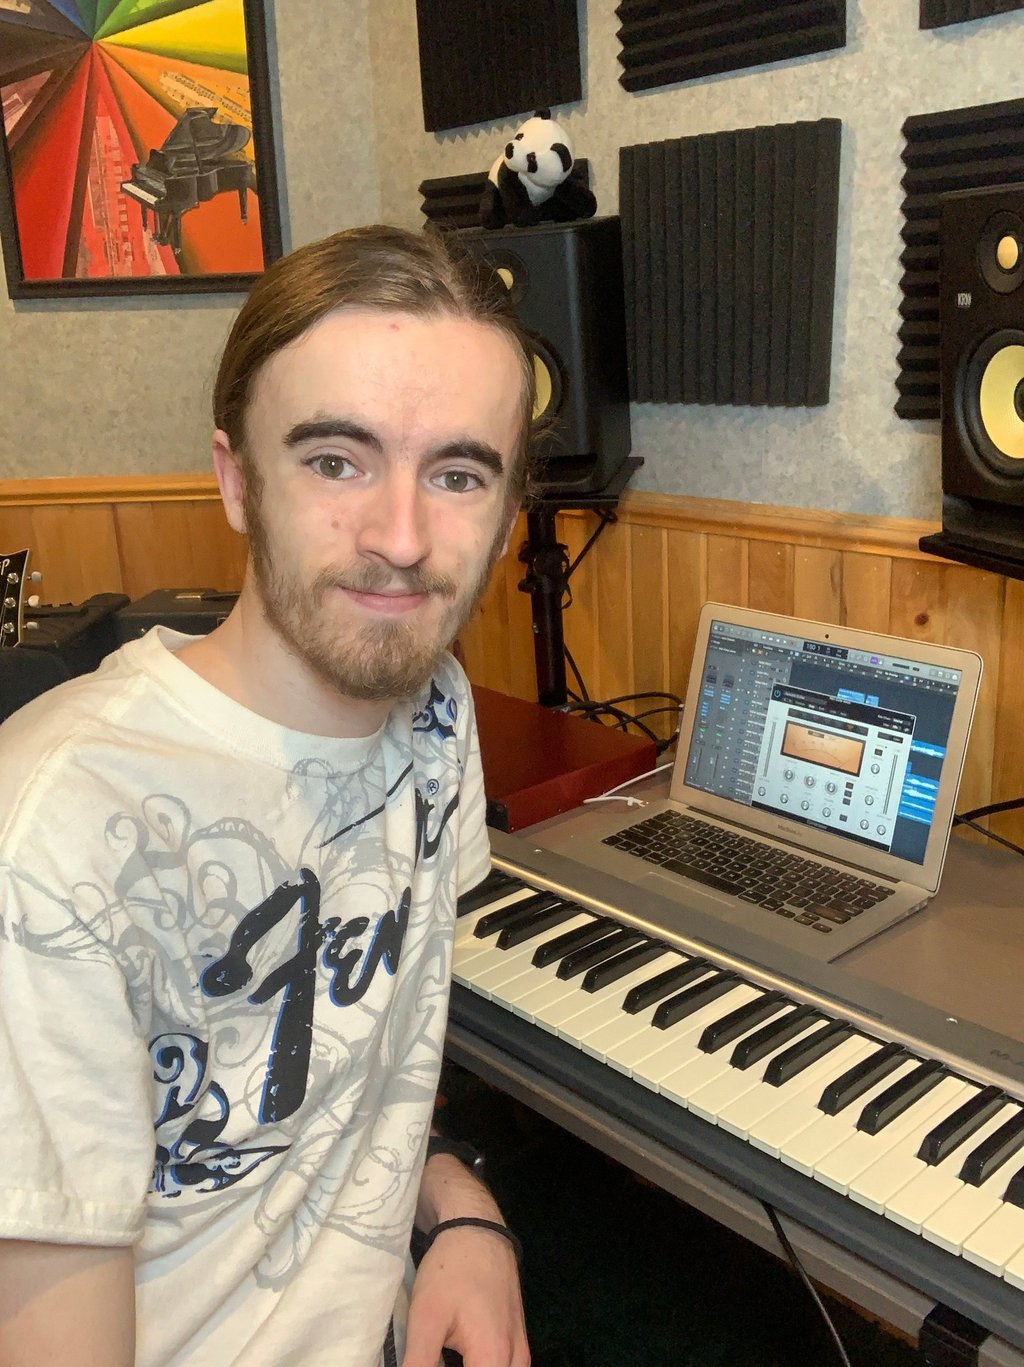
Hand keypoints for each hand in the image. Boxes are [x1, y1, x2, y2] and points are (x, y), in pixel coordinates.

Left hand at [401, 1221, 529, 1366]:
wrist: (477, 1230)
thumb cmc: (450, 1271)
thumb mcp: (426, 1318)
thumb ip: (418, 1363)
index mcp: (493, 1357)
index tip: (430, 1363)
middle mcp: (515, 1360)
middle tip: (435, 1359)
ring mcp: (520, 1350)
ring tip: (444, 1357)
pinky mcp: (518, 1339)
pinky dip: (482, 1366)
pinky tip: (457, 1358)